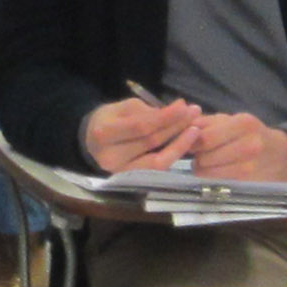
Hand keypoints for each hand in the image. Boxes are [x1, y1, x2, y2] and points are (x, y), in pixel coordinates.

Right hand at [81, 95, 200, 172]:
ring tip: (195, 128)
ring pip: (157, 161)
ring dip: (180, 144)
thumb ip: (148, 111)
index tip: (184, 105)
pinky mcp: (131, 180)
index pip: (141, 126)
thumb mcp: (123, 108)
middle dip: (176, 127)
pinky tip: (185, 142)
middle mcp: (110, 158)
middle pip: (151, 143)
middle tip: (194, 113)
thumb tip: (178, 111)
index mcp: (104, 134)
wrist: (91, 143)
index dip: (165, 117)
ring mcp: (121, 173)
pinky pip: (157, 169)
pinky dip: (173, 155)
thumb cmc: (108, 120)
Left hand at [189, 113, 286, 181]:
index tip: (191, 141)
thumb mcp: (232, 120)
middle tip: (201, 153)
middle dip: (196, 155)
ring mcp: (249, 167)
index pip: (204, 137)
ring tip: (209, 162)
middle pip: (203, 156)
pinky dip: (210, 178)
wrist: (280, 156)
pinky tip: (217, 171)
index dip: (191, 141)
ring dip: (201, 168)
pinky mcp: (246, 184)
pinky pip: (215, 183)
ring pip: (206, 172)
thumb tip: (181, 125)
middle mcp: (249, 145)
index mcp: (243, 123)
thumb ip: (206, 121)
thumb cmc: (250, 134)